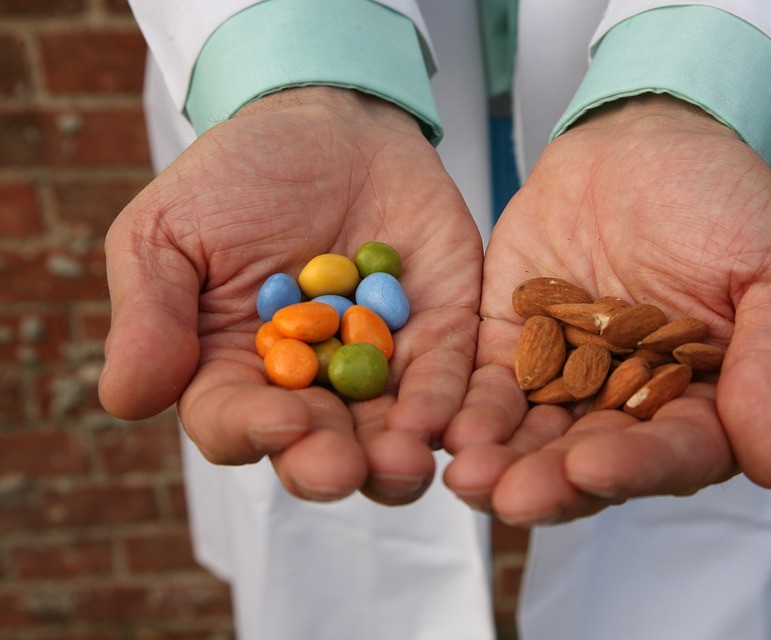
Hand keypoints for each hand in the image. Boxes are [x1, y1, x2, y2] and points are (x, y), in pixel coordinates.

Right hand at [99, 87, 482, 504]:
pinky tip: (443, 416)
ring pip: (389, 434)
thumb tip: (129, 399)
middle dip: (328, 463)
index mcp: (234, 373)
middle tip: (344, 468)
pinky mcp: (440, 338)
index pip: (235, 423)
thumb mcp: (170, 233)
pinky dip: (446, 400)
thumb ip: (151, 313)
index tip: (278, 420)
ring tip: (404, 462)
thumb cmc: (237, 178)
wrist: (328, 124)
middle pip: (317, 447)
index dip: (253, 431)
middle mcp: (310, 388)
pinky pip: (446, 379)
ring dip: (395, 458)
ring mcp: (379, 368)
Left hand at [444, 95, 770, 524]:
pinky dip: (471, 408)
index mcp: (706, 401)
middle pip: (594, 461)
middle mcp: (634, 406)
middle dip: (551, 483)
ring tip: (466, 476)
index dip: (636, 467)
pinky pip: (490, 385)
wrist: (646, 137)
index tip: (592, 467)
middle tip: (508, 498)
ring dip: (502, 461)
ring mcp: (571, 378)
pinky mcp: (515, 346)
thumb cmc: (728, 199)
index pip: (675, 452)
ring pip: (535, 437)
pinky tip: (446, 427)